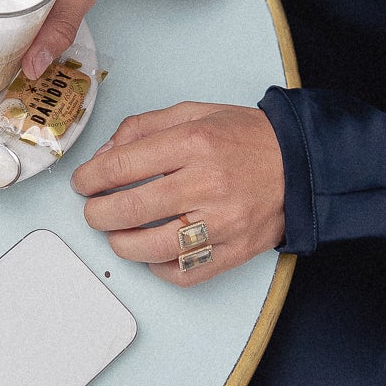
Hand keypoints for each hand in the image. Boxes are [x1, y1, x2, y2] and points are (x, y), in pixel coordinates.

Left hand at [70, 102, 285, 284]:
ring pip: (152, 248)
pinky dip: (158, 268)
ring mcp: (222, 222)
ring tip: (118, 234)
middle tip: (93, 211)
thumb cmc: (247, 138)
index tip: (82, 182)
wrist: (303, 164)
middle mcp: (208, 183)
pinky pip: (183, 272)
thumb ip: (145, 127)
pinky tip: (152, 253)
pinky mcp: (234, 251)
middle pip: (131, 209)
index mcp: (195, 142)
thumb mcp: (196, 112)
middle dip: (97, 214)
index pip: (123, 164)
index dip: (91, 177)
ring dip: (121, 244)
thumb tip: (106, 152)